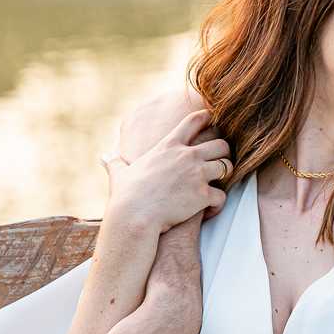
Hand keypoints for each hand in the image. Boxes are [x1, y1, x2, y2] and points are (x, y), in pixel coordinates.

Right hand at [105, 110, 228, 233]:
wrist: (134, 216)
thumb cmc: (126, 196)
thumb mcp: (120, 174)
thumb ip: (116, 164)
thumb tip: (107, 158)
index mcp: (169, 146)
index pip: (194, 121)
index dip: (208, 117)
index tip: (214, 118)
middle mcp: (187, 156)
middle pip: (221, 144)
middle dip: (224, 152)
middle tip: (220, 161)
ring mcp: (197, 174)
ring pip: (227, 167)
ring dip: (226, 176)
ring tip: (217, 185)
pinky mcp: (203, 194)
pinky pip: (222, 196)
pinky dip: (218, 205)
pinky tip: (209, 211)